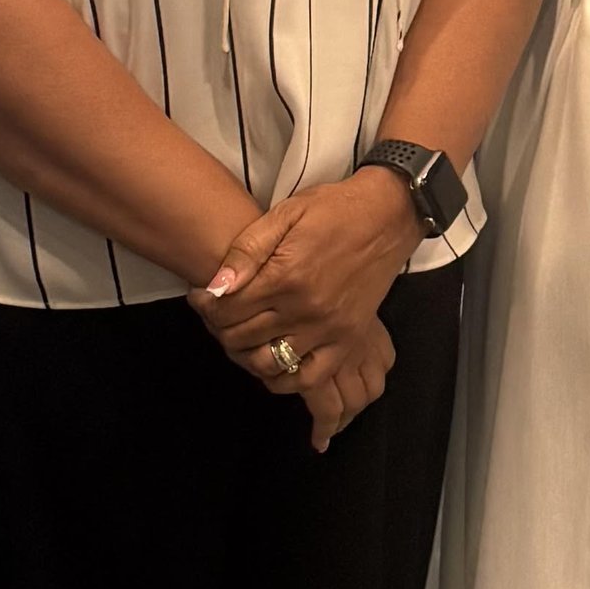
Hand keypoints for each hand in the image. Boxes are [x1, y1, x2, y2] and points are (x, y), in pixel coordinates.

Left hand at [192, 170, 417, 445]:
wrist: (387, 216)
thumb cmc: (333, 210)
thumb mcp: (284, 215)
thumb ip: (247, 251)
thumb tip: (216, 287)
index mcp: (286, 276)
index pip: (227, 309)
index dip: (205, 306)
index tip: (203, 297)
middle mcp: (306, 309)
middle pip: (243, 338)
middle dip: (220, 329)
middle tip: (219, 316)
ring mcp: (329, 329)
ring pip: (270, 363)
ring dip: (247, 355)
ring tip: (243, 337)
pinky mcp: (348, 339)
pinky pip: (311, 377)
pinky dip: (286, 378)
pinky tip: (275, 362)